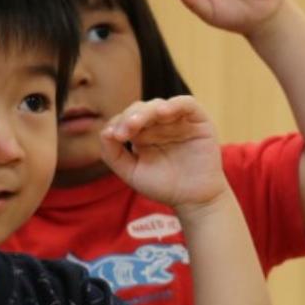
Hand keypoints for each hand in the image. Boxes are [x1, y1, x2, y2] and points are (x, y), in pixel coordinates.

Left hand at [101, 97, 227, 209]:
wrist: (194, 200)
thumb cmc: (164, 187)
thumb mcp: (132, 173)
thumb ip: (113, 154)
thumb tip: (105, 132)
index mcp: (144, 134)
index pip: (127, 119)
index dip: (118, 123)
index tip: (113, 137)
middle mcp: (161, 125)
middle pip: (141, 109)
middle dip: (129, 117)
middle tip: (123, 132)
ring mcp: (180, 122)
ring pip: (160, 105)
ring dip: (146, 112)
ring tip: (136, 123)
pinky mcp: (199, 121)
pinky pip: (187, 104)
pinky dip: (174, 105)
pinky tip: (163, 112)